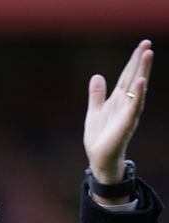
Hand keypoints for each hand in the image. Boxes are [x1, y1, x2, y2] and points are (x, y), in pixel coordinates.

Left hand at [84, 40, 152, 184]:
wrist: (99, 160)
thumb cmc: (99, 139)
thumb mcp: (94, 112)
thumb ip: (97, 95)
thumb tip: (97, 76)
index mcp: (117, 100)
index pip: (127, 76)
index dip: (133, 61)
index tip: (142, 45)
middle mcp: (125, 104)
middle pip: (134, 78)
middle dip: (140, 61)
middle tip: (147, 43)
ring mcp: (127, 113)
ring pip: (137, 89)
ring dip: (142, 71)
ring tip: (148, 54)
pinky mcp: (126, 124)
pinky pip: (134, 107)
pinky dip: (138, 94)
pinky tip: (141, 81)